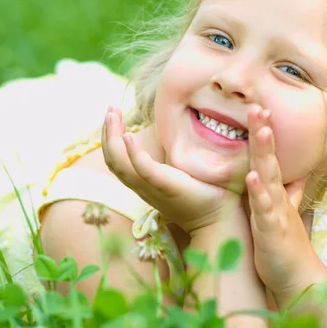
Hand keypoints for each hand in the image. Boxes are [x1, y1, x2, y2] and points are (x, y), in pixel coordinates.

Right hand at [102, 107, 242, 234]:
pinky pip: (142, 169)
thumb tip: (177, 136)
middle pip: (112, 160)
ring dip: (112, 138)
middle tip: (110, 108)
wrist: (219, 219)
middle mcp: (143, 186)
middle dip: (107, 132)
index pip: (117, 160)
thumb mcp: (181, 174)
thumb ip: (172, 160)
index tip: (114, 114)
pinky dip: (133, 153)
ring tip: (113, 115)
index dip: (111, 138)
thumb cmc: (205, 195)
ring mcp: (152, 187)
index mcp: (145, 183)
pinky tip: (129, 136)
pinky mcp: (166, 186)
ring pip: (120, 164)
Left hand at [245, 105, 315, 294]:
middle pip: (268, 160)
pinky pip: (266, 211)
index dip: (262, 136)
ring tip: (262, 130)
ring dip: (265, 154)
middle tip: (258, 106)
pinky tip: (252, 178)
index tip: (257, 110)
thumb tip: (290, 175)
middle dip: (263, 133)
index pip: (267, 159)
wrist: (298, 280)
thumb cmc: (285, 247)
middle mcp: (276, 199)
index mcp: (275, 195)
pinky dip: (260, 194)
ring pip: (270, 179)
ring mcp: (276, 214)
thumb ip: (286, 193)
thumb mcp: (282, 214)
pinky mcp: (272, 232)